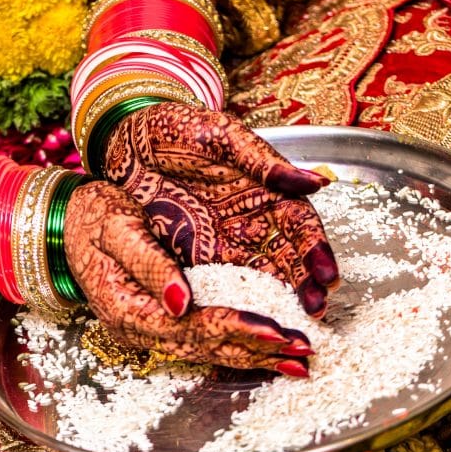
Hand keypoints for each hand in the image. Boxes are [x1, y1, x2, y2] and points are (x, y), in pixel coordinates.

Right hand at [65, 181, 311, 374]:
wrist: (65, 221)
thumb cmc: (91, 215)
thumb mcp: (116, 227)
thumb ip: (148, 263)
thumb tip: (180, 301)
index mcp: (128, 307)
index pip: (192, 326)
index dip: (237, 329)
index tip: (277, 331)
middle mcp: (140, 327)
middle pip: (206, 347)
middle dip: (257, 351)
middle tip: (304, 353)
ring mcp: (148, 327)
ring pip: (207, 349)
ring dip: (253, 355)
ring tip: (296, 360)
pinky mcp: (159, 318)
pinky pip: (201, 338)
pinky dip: (237, 342)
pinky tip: (263, 346)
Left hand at [103, 102, 337, 316]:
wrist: (123, 141)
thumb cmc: (174, 129)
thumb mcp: (220, 136)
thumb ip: (262, 161)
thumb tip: (318, 182)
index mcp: (264, 189)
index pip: (299, 224)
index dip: (316, 249)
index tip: (327, 274)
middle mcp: (249, 220)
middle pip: (286, 257)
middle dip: (305, 284)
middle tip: (315, 309)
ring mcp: (222, 240)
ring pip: (258, 274)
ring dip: (278, 298)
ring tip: (293, 322)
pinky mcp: (192, 255)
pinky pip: (217, 280)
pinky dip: (234, 300)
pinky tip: (245, 319)